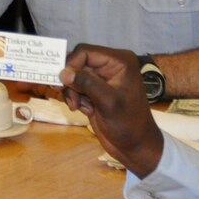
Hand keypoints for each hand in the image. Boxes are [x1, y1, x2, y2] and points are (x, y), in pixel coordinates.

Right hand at [63, 44, 164, 176]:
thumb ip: (86, 83)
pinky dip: (75, 98)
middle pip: (77, 63)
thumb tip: (63, 72)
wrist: (135, 146)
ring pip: (74, 76)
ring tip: (78, 106)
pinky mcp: (96, 90)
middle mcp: (110, 65)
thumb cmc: (127, 123)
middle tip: (72, 99)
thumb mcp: (108, 102)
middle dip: (71, 81)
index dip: (71, 65)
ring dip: (72, 92)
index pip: (85, 52)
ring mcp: (103, 78)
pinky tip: (85, 109)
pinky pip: (76, 87)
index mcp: (119, 62)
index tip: (65, 84)